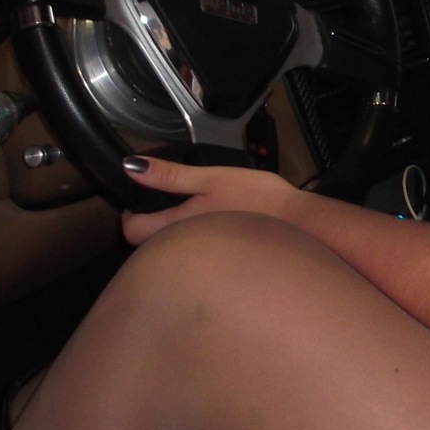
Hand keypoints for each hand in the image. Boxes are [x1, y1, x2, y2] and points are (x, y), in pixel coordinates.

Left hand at [120, 156, 304, 245]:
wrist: (300, 224)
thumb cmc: (257, 198)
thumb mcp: (210, 178)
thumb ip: (170, 175)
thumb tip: (132, 168)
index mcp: (177, 226)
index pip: (132, 231)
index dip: (129, 214)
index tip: (136, 202)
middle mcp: (186, 248)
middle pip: (150, 244)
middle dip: (150, 225)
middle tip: (162, 205)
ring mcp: (205, 259)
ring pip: (175, 250)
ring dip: (174, 235)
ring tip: (190, 214)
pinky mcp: (223, 261)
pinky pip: (198, 255)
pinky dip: (197, 243)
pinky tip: (215, 228)